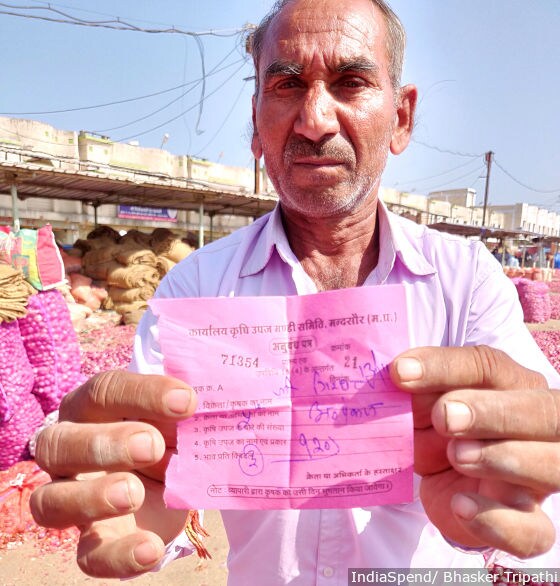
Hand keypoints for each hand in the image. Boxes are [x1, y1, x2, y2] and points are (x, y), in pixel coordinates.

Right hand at [30, 370, 196, 577]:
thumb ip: (187, 400)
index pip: (103, 391)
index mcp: (91, 406)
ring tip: (134, 493)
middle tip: (151, 445)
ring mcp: (73, 497)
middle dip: (105, 443)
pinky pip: (88, 556)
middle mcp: (69, 449)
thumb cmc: (171, 427)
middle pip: (60, 442)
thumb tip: (217, 392)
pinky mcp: (94, 540)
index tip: (187, 400)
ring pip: (51, 501)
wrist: (176, 474)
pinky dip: (118, 555)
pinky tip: (151, 548)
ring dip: (92, 497)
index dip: (142, 393)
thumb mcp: (179, 410)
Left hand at [390, 345, 557, 557]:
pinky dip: (499, 521)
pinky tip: (462, 505)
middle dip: (493, 412)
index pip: (489, 367)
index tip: (401, 372)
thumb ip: (417, 388)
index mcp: (513, 385)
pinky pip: (534, 531)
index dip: (445, 367)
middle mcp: (539, 428)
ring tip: (457, 455)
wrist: (448, 483)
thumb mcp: (424, 405)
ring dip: (504, 458)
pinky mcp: (526, 523)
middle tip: (445, 416)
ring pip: (552, 466)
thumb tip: (397, 373)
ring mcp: (539, 478)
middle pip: (544, 412)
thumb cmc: (439, 430)